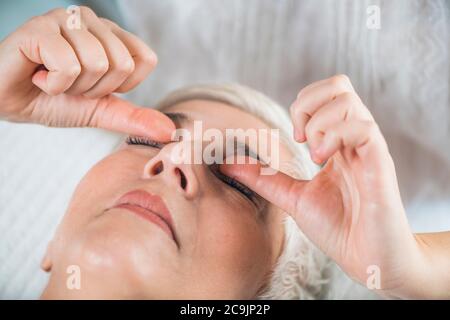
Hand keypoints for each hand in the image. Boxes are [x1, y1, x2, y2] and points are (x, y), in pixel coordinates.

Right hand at [0, 6, 173, 139]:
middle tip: (69, 84)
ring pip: (98, 64)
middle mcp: (92, 20)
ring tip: (52, 79)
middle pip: (123, 65)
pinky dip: (53, 85)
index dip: (121, 85)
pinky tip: (37, 76)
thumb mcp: (101, 110)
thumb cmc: (53, 101)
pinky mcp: (40, 27)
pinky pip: (69, 66)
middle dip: (95, 89)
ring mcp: (66, 19)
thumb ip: (135, 118)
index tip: (95, 86)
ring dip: (73, 87)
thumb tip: (170, 131)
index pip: (145, 60)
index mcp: (111, 35)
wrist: (9, 102)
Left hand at [221, 75, 427, 297]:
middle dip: (308, 104)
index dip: (304, 104)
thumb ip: (263, 178)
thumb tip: (226, 163)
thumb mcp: (292, 197)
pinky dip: (333, 138)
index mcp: (338, 142)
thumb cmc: (338, 228)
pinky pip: (362, 128)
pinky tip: (323, 161)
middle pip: (338, 85)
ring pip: (347, 102)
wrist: (369, 260)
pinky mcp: (380, 162)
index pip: (328, 92)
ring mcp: (369, 148)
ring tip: (314, 156)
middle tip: (300, 137)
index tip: (294, 136)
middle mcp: (355, 138)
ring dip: (318, 124)